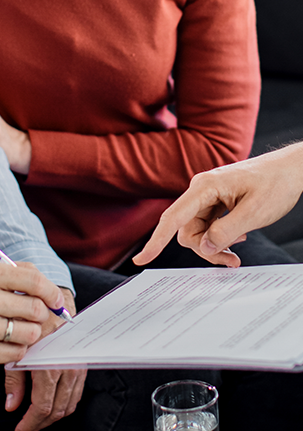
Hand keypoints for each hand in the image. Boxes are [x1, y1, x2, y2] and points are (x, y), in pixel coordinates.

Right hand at [0, 259, 66, 365]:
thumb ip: (14, 272)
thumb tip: (47, 284)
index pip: (32, 280)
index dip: (51, 292)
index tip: (56, 300)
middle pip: (34, 309)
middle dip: (41, 314)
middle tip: (36, 316)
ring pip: (28, 334)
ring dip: (31, 333)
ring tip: (21, 328)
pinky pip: (15, 353)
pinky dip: (18, 348)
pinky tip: (9, 341)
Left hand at [4, 289, 85, 430]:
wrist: (52, 298)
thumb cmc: (30, 319)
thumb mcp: (16, 348)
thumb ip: (14, 379)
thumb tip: (11, 406)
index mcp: (50, 366)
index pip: (43, 407)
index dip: (30, 423)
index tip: (19, 429)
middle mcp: (68, 368)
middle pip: (58, 410)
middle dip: (41, 423)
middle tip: (25, 427)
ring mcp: (78, 367)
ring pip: (69, 404)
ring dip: (53, 415)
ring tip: (36, 418)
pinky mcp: (82, 364)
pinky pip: (76, 392)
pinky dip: (64, 403)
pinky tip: (51, 403)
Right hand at [132, 144, 302, 267]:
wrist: (292, 169)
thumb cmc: (276, 183)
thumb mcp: (254, 213)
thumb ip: (226, 232)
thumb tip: (204, 246)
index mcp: (205, 186)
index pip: (173, 218)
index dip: (156, 241)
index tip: (142, 259)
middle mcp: (201, 189)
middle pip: (186, 230)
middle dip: (205, 249)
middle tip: (232, 261)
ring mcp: (208, 195)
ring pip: (198, 231)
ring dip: (215, 245)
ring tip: (238, 250)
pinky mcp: (216, 201)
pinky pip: (208, 225)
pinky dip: (221, 236)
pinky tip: (240, 234)